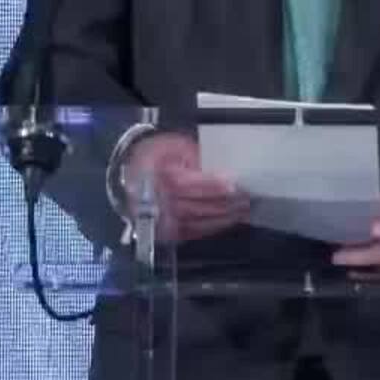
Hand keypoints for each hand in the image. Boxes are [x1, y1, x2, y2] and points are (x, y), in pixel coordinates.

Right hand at [119, 132, 249, 243]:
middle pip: (195, 206)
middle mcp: (157, 202)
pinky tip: (228, 220)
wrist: (133, 172)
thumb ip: (198, 159)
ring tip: (243, 210)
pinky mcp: (166, 232)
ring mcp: (160, 220)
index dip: (213, 186)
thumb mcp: (176, 147)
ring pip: (196, 222)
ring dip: (223, 218)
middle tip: (247, 198)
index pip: (187, 185)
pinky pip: (193, 233)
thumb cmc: (157, 156)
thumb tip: (223, 172)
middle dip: (224, 204)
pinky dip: (213, 227)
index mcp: (157, 176)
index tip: (235, 185)